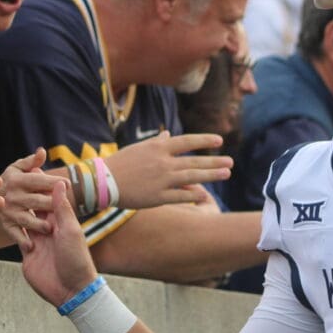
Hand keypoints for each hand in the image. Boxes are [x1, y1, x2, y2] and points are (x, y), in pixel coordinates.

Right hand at [0, 147, 62, 249]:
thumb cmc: (6, 182)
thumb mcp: (15, 170)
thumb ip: (31, 162)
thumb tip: (42, 151)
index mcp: (18, 181)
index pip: (39, 181)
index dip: (54, 182)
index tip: (68, 183)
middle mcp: (13, 197)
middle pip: (36, 201)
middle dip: (50, 204)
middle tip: (62, 206)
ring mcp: (9, 213)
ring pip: (27, 219)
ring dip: (38, 224)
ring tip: (50, 227)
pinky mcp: (6, 227)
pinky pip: (15, 235)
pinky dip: (23, 240)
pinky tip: (32, 245)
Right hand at [21, 180, 98, 307]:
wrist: (70, 290)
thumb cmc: (76, 258)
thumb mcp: (69, 230)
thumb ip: (61, 208)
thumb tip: (60, 183)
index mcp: (62, 222)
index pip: (50, 199)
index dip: (42, 185)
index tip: (31, 168)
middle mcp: (50, 229)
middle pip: (36, 209)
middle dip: (26, 195)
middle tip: (11, 180)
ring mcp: (39, 241)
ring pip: (25, 222)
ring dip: (16, 211)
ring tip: (2, 197)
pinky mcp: (29, 254)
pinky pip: (19, 238)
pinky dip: (12, 231)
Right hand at [107, 131, 232, 208]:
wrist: (102, 181)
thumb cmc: (120, 163)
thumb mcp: (139, 148)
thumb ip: (157, 143)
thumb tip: (168, 136)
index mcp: (158, 147)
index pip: (187, 141)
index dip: (205, 140)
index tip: (219, 140)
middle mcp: (163, 162)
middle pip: (195, 161)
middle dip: (215, 161)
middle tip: (230, 162)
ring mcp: (162, 180)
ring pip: (192, 177)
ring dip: (211, 176)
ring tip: (226, 174)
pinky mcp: (157, 197)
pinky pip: (181, 195)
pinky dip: (194, 194)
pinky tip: (205, 194)